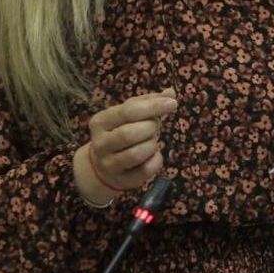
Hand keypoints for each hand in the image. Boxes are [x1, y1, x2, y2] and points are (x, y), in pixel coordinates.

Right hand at [74, 89, 175, 204]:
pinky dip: (156, 160)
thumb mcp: (128, 114)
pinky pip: (146, 170)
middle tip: (155, 126)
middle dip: (151, 127)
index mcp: (100, 121)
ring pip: (137, 153)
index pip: (128, 111)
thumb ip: (148, 102)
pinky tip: (153, 154)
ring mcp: (109, 164)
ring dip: (152, 144)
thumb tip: (171, 93)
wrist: (103, 166)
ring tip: (151, 140)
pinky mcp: (122, 180)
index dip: (153, 107)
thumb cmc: (120, 132)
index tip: (172, 103)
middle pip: (130, 133)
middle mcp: (100, 143)